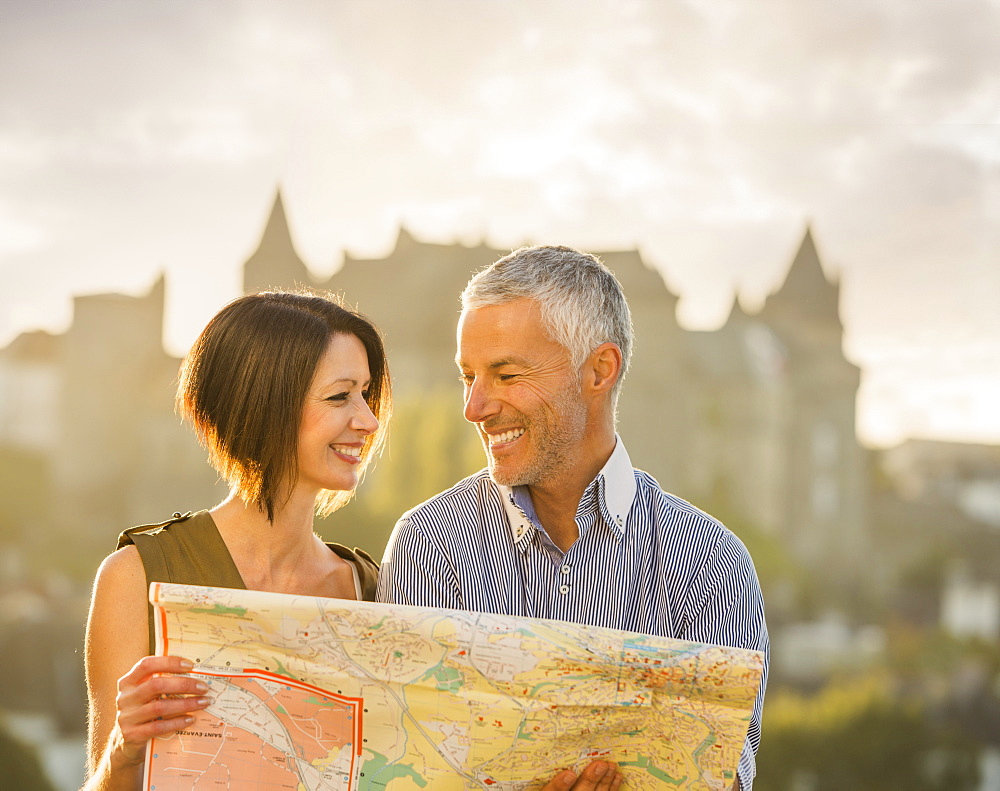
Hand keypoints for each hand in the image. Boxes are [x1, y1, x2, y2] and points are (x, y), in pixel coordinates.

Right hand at [107, 655, 211, 769]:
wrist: (126, 742)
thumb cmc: (144, 710)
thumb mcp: (147, 694)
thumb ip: (163, 682)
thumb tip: (196, 673)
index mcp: (128, 682)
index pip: (146, 665)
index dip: (169, 662)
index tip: (191, 665)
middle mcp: (125, 698)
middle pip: (156, 685)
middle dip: (184, 685)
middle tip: (203, 687)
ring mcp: (126, 717)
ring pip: (159, 707)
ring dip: (185, 704)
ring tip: (203, 702)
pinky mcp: (132, 735)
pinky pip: (158, 727)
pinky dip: (177, 722)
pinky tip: (190, 719)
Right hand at [541, 760, 622, 790]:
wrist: (575, 789)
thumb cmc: (559, 780)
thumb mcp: (547, 779)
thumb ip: (551, 771)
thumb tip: (555, 748)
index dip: (558, 785)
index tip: (569, 774)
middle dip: (590, 780)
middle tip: (600, 765)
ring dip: (605, 781)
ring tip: (611, 766)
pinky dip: (613, 787)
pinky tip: (617, 776)